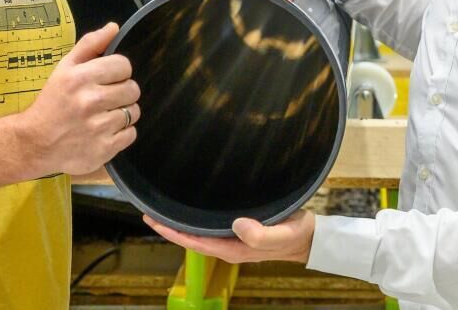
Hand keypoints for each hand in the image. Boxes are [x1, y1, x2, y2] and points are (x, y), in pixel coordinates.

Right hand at [16, 22, 140, 176]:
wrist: (35, 143)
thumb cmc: (52, 102)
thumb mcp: (64, 68)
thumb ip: (90, 45)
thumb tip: (114, 27)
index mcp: (80, 78)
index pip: (123, 66)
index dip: (118, 71)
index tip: (108, 78)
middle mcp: (90, 102)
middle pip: (132, 89)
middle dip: (122, 92)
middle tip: (106, 98)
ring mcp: (98, 127)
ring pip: (133, 112)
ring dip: (123, 113)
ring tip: (104, 115)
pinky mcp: (104, 149)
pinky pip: (131, 134)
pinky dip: (121, 133)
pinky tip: (105, 131)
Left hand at [143, 211, 315, 263]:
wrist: (309, 236)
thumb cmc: (295, 234)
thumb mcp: (282, 234)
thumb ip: (261, 234)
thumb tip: (236, 225)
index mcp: (233, 249)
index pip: (195, 242)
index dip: (173, 233)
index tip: (154, 221)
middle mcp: (228, 245)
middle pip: (191, 238)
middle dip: (170, 228)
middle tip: (148, 211)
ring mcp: (232, 238)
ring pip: (199, 232)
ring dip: (180, 223)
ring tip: (162, 209)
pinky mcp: (239, 229)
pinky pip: (209, 226)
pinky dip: (195, 218)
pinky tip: (190, 208)